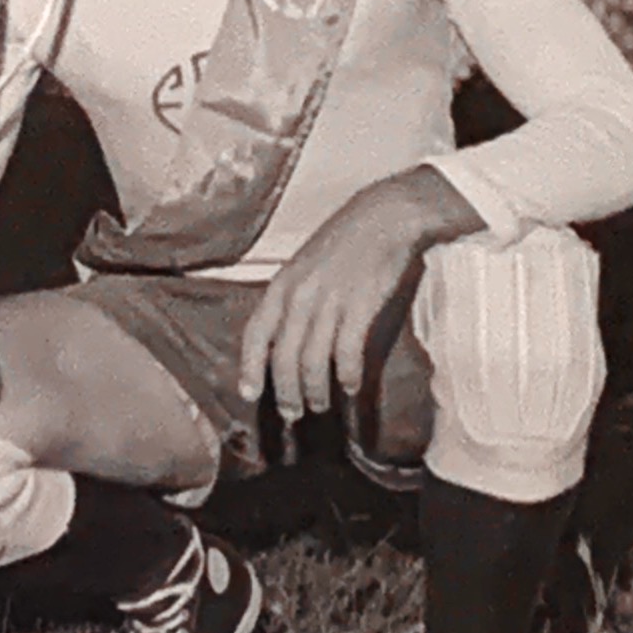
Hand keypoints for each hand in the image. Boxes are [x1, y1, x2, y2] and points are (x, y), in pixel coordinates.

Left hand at [237, 167, 484, 430]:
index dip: (249, 368)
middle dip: (286, 393)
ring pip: (312, 362)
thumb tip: (282, 337)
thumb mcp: (303, 266)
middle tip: (293, 414)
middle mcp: (299, 297)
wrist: (382, 217)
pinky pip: (346, 353)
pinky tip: (350, 387)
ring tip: (321, 405)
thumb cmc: (343, 243)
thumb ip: (291, 299)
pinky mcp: (359, 307)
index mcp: (281, 285)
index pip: (255, 333)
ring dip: (315, 391)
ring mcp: (329, 302)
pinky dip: (346, 376)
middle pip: (283, 358)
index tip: (249, 394)